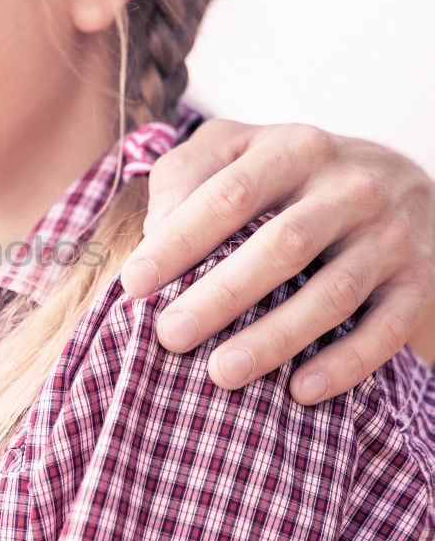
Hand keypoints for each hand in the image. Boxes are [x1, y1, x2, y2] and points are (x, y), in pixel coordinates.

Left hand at [119, 119, 434, 403]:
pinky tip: (300, 391)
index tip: (134, 284)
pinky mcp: (419, 284)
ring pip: (333, 293)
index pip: (230, 194)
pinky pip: (385, 329)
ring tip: (221, 373)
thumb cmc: (288, 177)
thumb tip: (155, 230)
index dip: (179, 240)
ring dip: (275, 338)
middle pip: (283, 245)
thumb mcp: (236, 150)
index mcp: (296, 149)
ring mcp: (391, 237)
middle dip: (222, 295)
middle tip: (171, 335)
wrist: (404, 188)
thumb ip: (187, 174)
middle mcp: (351, 188)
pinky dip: (345, 364)